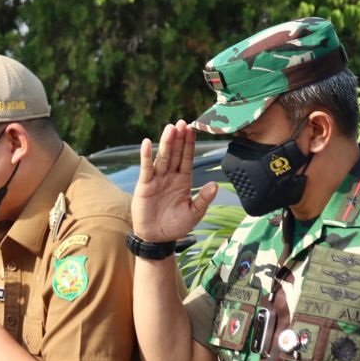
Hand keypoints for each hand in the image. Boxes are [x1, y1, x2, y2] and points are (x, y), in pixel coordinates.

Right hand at [131, 120, 217, 241]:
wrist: (157, 238)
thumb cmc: (176, 226)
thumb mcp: (194, 213)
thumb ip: (203, 199)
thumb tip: (215, 185)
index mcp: (183, 181)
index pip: (187, 158)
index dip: (189, 144)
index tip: (192, 129)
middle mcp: (170, 177)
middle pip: (175, 154)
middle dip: (178, 138)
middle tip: (181, 122)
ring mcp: (157, 180)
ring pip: (162, 158)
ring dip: (166, 143)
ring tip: (170, 128)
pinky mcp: (145, 186)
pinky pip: (146, 168)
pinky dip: (147, 156)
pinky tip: (147, 143)